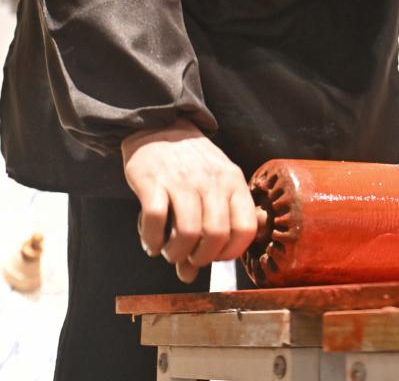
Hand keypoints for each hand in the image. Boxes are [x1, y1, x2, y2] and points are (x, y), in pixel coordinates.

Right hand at [121, 120, 257, 282]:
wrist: (159, 124)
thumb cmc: (191, 161)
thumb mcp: (215, 182)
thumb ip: (213, 223)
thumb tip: (193, 274)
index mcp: (233, 181)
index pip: (246, 229)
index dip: (230, 253)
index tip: (214, 256)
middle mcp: (212, 180)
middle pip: (216, 235)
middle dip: (201, 257)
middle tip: (188, 257)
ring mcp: (182, 180)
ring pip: (188, 232)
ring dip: (176, 253)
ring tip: (169, 251)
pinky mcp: (153, 181)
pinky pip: (155, 221)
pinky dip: (152, 241)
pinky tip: (151, 242)